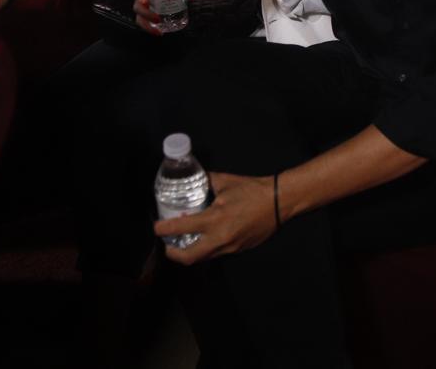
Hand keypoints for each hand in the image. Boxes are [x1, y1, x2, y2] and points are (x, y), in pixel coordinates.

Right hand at [131, 0, 163, 35]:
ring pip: (139, 18)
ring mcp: (141, 10)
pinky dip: (149, 29)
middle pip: (138, 7)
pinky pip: (143, 25)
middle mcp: (140, 0)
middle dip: (147, 14)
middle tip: (158, 19)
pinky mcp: (143, 19)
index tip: (146, 2)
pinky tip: (159, 33)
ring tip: (158, 30)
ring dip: (147, 25)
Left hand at [153, 172, 278, 264]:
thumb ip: (206, 182)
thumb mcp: (225, 181)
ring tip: (184, 242)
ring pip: (203, 257)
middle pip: (189, 257)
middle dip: (174, 253)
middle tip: (168, 244)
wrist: (279, 202)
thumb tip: (194, 179)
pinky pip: (217, 253)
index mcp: (215, 218)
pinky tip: (206, 238)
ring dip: (190, 252)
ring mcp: (230, 247)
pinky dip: (207, 248)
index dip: (164, 228)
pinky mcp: (239, 249)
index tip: (156, 227)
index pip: (182, 227)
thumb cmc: (252, 189)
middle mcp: (220, 238)